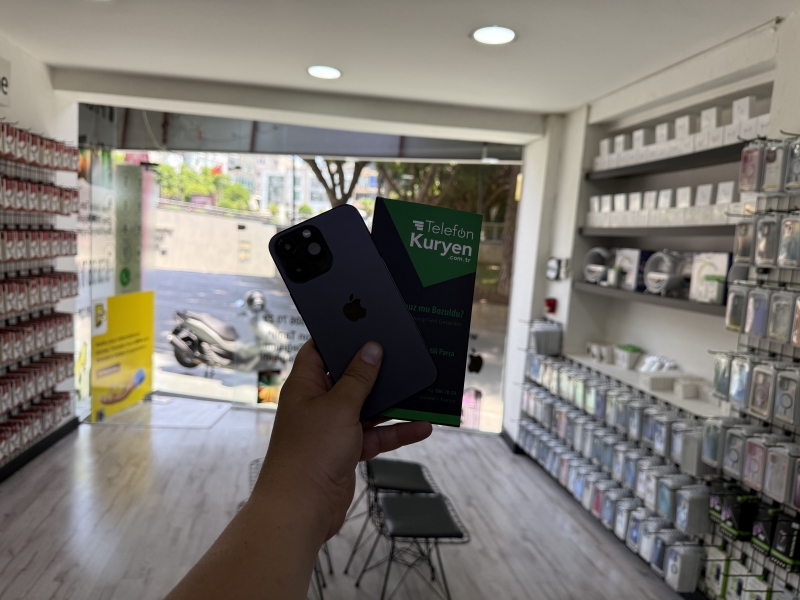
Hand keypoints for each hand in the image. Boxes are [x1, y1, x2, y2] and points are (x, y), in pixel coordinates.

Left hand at [254, 340, 432, 540]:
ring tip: (421, 388)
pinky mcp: (346, 450)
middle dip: (375, 370)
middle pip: (349, 378)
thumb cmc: (310, 452)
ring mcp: (332, 428)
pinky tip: (422, 427)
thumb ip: (358, 378)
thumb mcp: (339, 407)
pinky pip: (375, 435)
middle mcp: (317, 403)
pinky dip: (396, 432)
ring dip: (392, 402)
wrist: (302, 508)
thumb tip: (371, 349)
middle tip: (402, 352)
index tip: (365, 323)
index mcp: (305, 385)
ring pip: (367, 407)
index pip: (319, 350)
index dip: (339, 336)